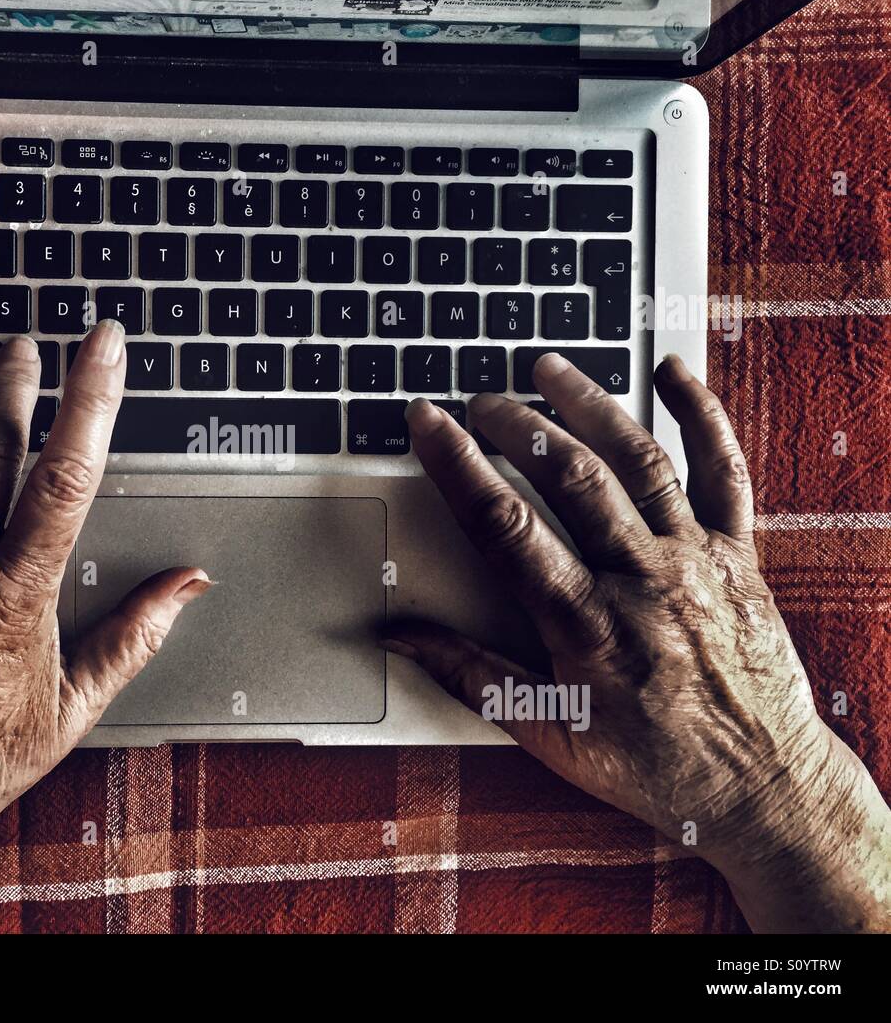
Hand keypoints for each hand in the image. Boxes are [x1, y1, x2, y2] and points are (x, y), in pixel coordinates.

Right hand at [383, 354, 890, 932]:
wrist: (761, 788)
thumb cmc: (652, 767)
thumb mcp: (545, 732)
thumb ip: (466, 674)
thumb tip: (398, 637)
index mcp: (585, 624)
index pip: (506, 525)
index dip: (458, 465)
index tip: (427, 422)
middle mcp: (642, 579)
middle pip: (572, 475)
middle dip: (517, 423)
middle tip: (480, 399)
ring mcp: (696, 560)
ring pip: (639, 460)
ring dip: (590, 405)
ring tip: (548, 369)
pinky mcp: (739, 555)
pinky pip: (726, 471)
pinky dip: (704, 415)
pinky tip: (676, 372)